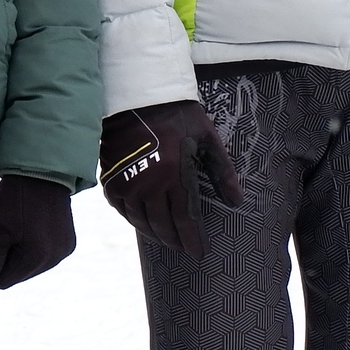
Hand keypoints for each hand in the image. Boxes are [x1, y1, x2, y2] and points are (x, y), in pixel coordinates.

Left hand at [0, 175, 76, 292]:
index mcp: (37, 258)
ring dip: (23, 252)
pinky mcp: (69, 242)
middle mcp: (55, 259)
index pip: (2, 281)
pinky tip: (33, 225)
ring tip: (21, 224)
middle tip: (8, 228)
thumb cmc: (15, 199)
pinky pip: (45, 255)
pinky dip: (36, 245)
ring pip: (31, 266)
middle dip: (9, 257)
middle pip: (18, 275)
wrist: (42, 170)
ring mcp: (65, 251)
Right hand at [99, 100, 243, 256]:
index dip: (192, 239)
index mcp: (175, 174)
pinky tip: (144, 223)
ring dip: (156, 234)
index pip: (185, 219)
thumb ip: (222, 172)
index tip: (200, 253)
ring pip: (142, 221)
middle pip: (163, 225)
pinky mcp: (112, 178)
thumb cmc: (180, 115)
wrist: (140, 96)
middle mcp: (149, 183)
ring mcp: (128, 182)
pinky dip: (134, 220)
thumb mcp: (207, 139)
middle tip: (184, 248)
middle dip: (176, 240)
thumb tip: (237, 202)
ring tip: (167, 239)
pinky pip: (123, 209)